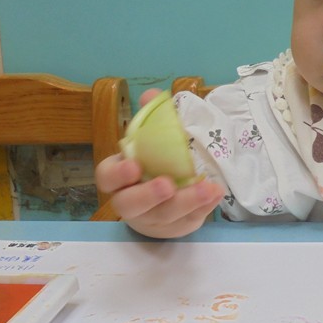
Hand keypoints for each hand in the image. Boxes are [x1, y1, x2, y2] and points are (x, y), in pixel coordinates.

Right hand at [95, 89, 223, 238]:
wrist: (174, 186)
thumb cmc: (157, 157)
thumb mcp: (154, 135)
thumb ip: (152, 116)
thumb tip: (152, 96)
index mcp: (119, 176)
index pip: (107, 177)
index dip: (116, 174)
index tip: (134, 165)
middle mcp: (130, 201)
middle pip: (130, 205)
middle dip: (148, 196)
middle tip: (167, 185)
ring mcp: (152, 218)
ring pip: (163, 216)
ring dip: (186, 202)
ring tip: (207, 189)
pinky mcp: (175, 227)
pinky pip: (187, 222)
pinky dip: (203, 208)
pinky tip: (215, 194)